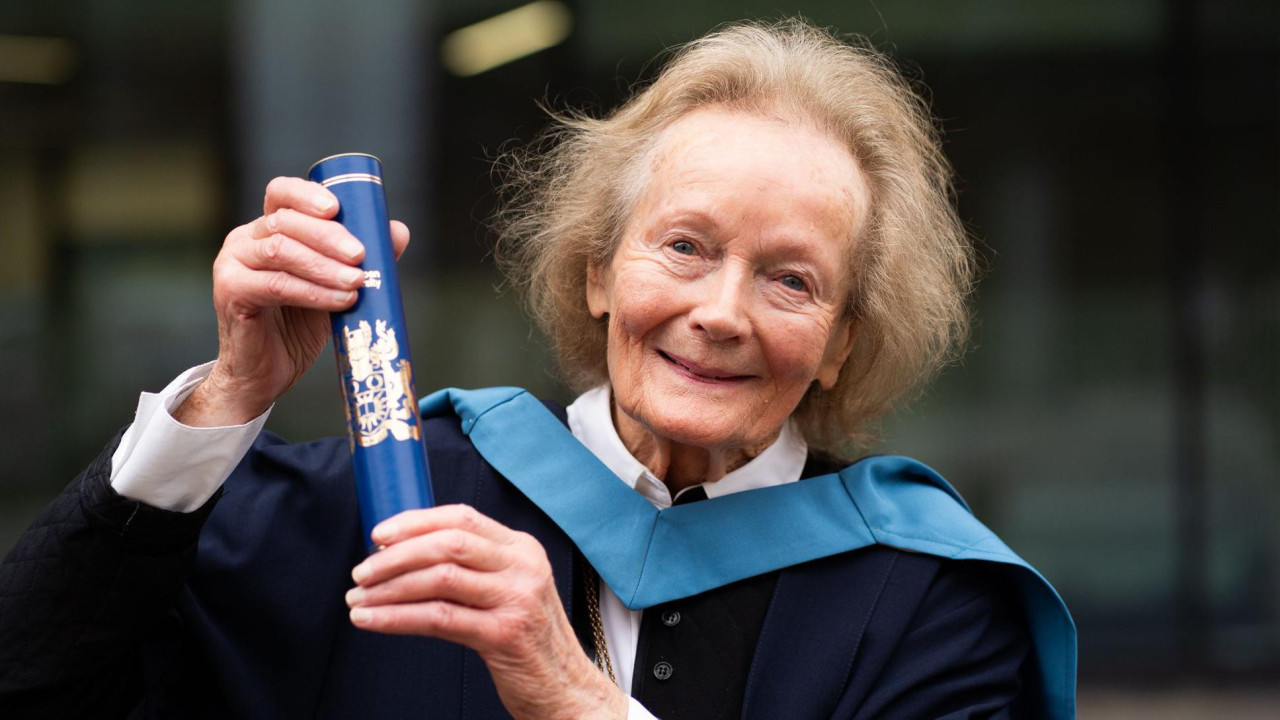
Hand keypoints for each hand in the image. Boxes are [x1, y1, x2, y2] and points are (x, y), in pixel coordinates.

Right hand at [174, 177, 409, 426]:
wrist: (265, 374)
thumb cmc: (297, 328)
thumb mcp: (334, 287)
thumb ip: (361, 258)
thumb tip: (398, 231)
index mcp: (266, 229)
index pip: (281, 193)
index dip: (308, 194)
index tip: (338, 208)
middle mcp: (244, 240)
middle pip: (285, 221)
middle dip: (328, 236)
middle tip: (361, 255)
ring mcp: (232, 265)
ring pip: (280, 251)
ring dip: (324, 265)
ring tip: (358, 281)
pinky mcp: (231, 293)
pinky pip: (276, 285)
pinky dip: (314, 292)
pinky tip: (341, 301)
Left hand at [346, 505, 627, 719]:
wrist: (566, 688)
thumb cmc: (529, 641)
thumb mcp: (511, 590)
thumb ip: (475, 569)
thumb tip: (407, 556)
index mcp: (522, 548)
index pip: (462, 517)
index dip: (415, 521)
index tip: (380, 535)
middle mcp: (523, 567)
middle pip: (448, 543)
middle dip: (395, 555)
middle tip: (362, 572)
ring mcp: (517, 599)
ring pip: (439, 578)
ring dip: (389, 588)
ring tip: (359, 599)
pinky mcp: (504, 634)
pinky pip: (438, 618)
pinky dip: (397, 618)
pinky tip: (372, 620)